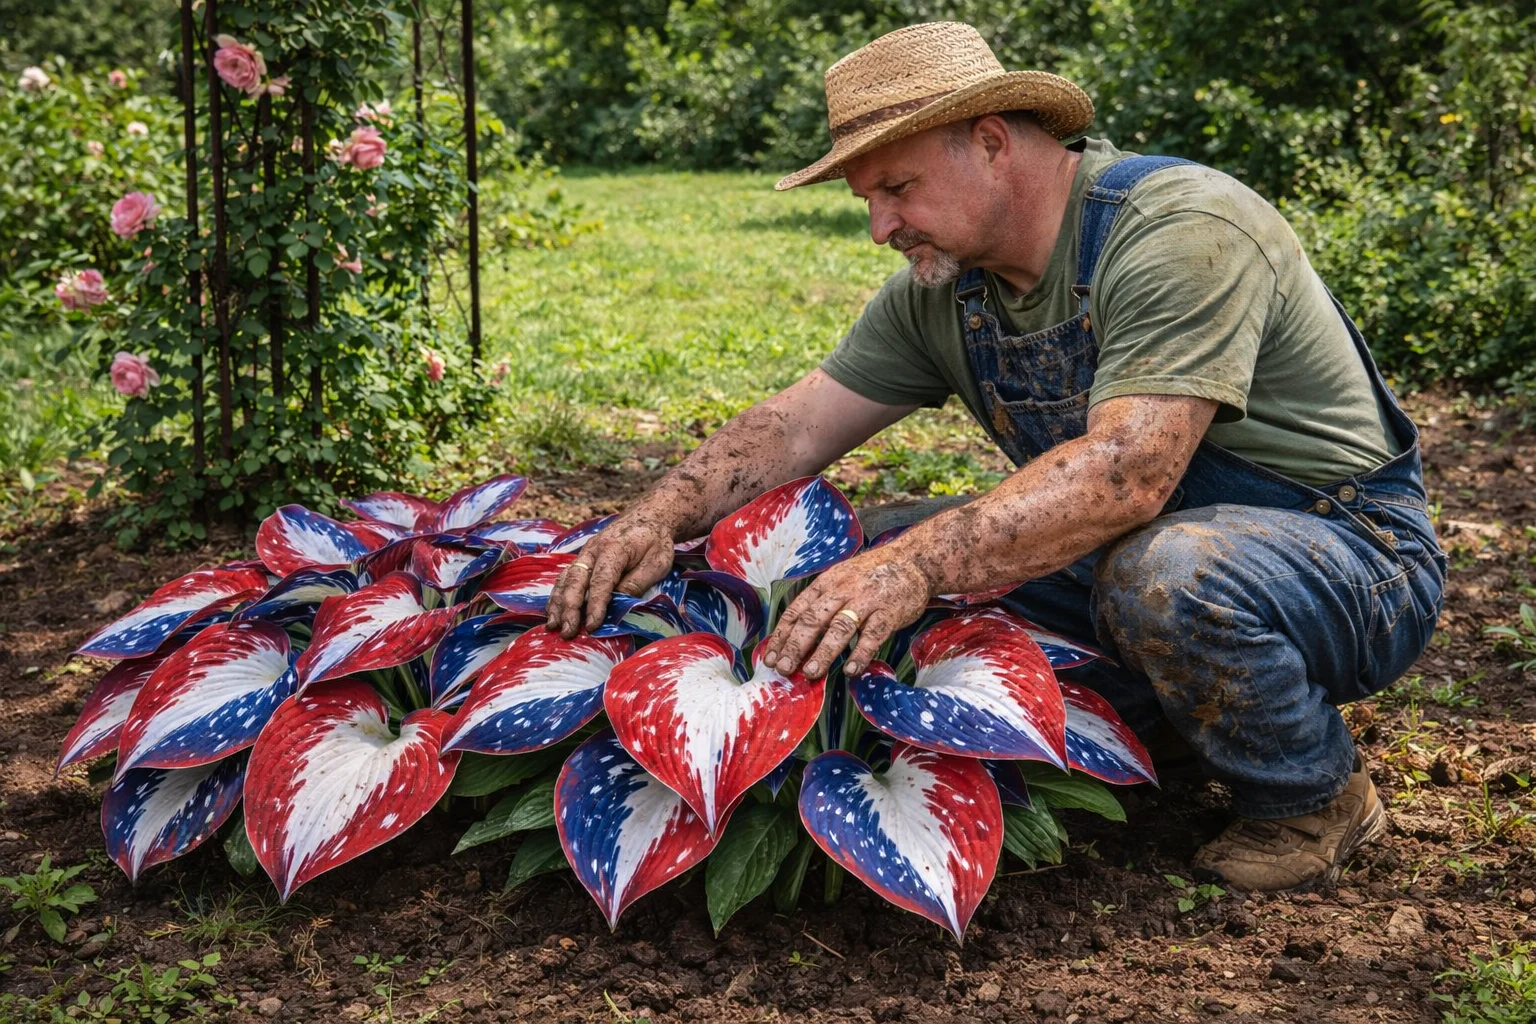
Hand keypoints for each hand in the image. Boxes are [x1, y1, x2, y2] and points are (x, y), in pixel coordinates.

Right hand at [545, 512, 676, 637]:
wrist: (648, 517)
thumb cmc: (655, 541)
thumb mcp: (657, 562)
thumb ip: (637, 582)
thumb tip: (619, 604)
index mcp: (614, 549)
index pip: (601, 580)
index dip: (596, 604)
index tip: (592, 625)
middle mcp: (593, 550)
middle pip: (576, 580)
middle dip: (570, 607)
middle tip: (568, 631)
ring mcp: (585, 554)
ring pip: (566, 579)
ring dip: (558, 603)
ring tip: (553, 626)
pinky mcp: (582, 559)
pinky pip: (565, 578)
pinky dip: (557, 596)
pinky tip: (553, 613)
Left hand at [762, 547, 931, 679]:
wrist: (912, 561)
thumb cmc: (871, 575)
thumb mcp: (841, 579)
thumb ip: (822, 604)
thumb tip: (796, 638)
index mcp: (827, 583)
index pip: (797, 610)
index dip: (782, 635)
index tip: (770, 657)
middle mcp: (843, 590)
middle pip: (814, 620)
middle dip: (795, 646)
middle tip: (784, 669)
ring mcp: (867, 601)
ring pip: (840, 628)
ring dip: (823, 652)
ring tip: (811, 673)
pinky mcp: (889, 613)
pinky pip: (873, 636)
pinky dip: (860, 654)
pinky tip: (850, 670)